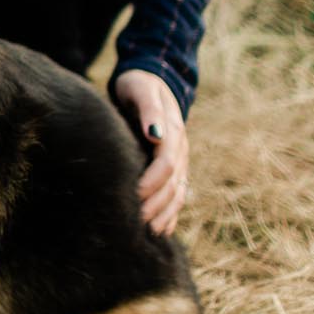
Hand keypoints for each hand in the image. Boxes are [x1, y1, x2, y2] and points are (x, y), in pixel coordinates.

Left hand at [113, 69, 187, 234]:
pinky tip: (162, 230)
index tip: (133, 196)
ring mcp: (180, 159)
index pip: (166, 164)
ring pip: (178, 192)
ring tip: (151, 232)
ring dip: (166, 214)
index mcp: (174, 132)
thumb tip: (154, 134)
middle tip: (136, 223)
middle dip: (157, 205)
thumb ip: (150, 110)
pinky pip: (178, 193)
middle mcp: (180, 149)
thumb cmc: (139, 85)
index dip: (152, 182)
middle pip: (173, 184)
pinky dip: (172, 213)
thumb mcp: (141, 90)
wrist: (150, 81)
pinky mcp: (174, 167)